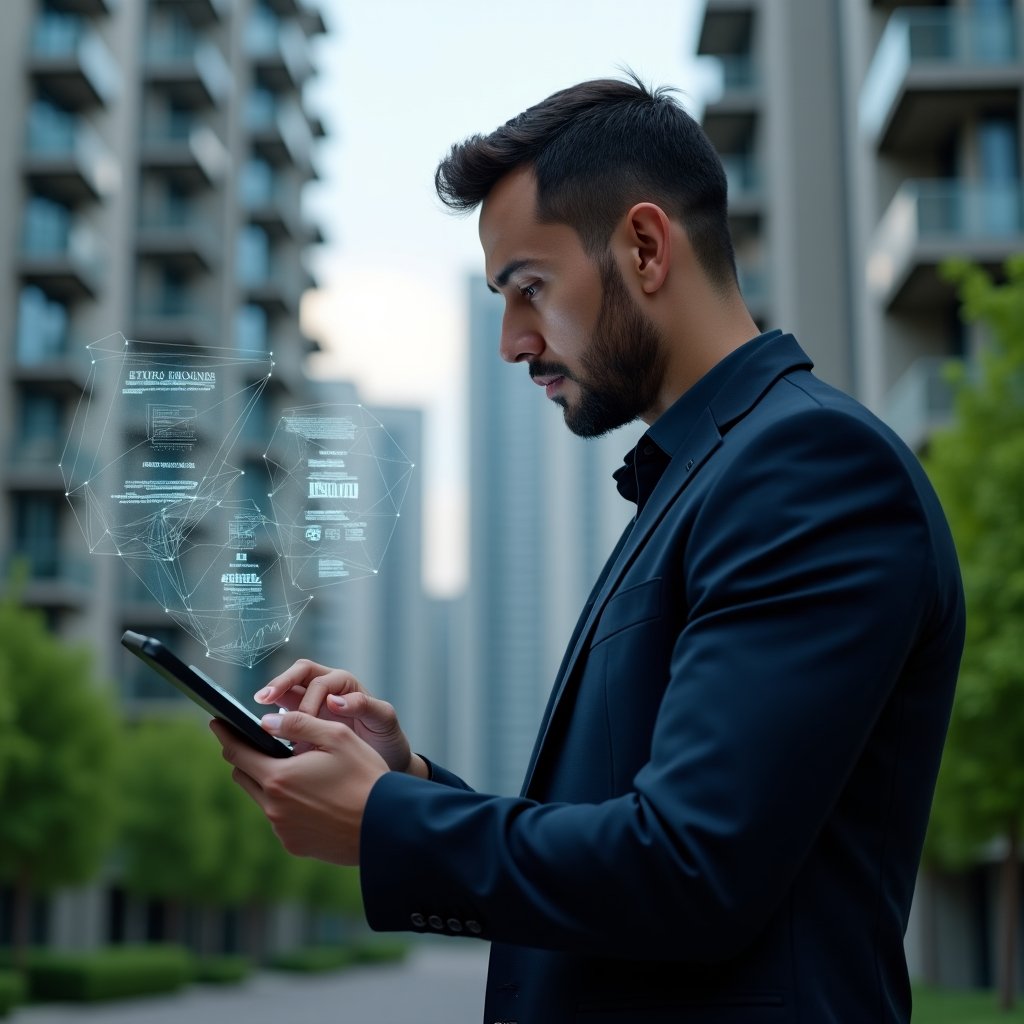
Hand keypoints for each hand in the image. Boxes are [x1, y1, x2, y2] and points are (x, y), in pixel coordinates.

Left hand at [211, 712, 387, 864]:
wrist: (387, 826)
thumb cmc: (366, 777)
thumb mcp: (338, 737)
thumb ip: (299, 724)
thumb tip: (266, 720)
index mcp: (279, 778)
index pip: (238, 753)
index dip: (226, 735)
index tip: (217, 723)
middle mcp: (274, 808)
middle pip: (243, 776)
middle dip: (246, 757)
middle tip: (256, 742)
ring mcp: (283, 830)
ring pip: (261, 798)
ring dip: (269, 781)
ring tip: (292, 769)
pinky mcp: (295, 845)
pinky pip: (279, 819)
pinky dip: (285, 803)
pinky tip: (310, 796)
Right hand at [254, 660, 425, 776]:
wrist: (385, 759)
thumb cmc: (386, 737)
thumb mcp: (384, 720)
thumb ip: (364, 705)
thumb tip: (334, 701)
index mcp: (346, 684)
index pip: (320, 682)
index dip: (309, 699)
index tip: (304, 720)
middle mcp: (328, 687)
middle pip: (299, 673)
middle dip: (281, 684)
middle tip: (263, 699)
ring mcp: (313, 701)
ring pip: (287, 690)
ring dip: (272, 697)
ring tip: (257, 716)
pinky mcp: (304, 718)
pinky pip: (284, 711)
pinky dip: (274, 719)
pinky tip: (265, 733)